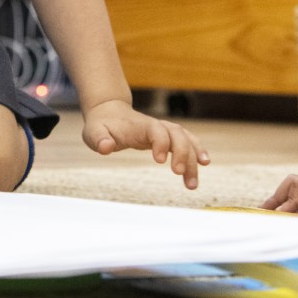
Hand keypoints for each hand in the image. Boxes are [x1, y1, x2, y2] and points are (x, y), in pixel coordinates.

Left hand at [81, 99, 208, 189]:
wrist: (109, 113)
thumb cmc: (102, 125)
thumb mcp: (93, 132)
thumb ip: (99, 139)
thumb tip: (105, 147)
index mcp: (139, 125)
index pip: (156, 130)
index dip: (161, 143)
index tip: (159, 161)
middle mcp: (156, 126)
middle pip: (177, 134)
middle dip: (182, 154)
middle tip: (179, 174)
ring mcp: (164, 130)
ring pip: (186, 139)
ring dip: (193, 158)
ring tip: (192, 184)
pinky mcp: (168, 137)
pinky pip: (188, 141)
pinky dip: (197, 151)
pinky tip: (204, 164)